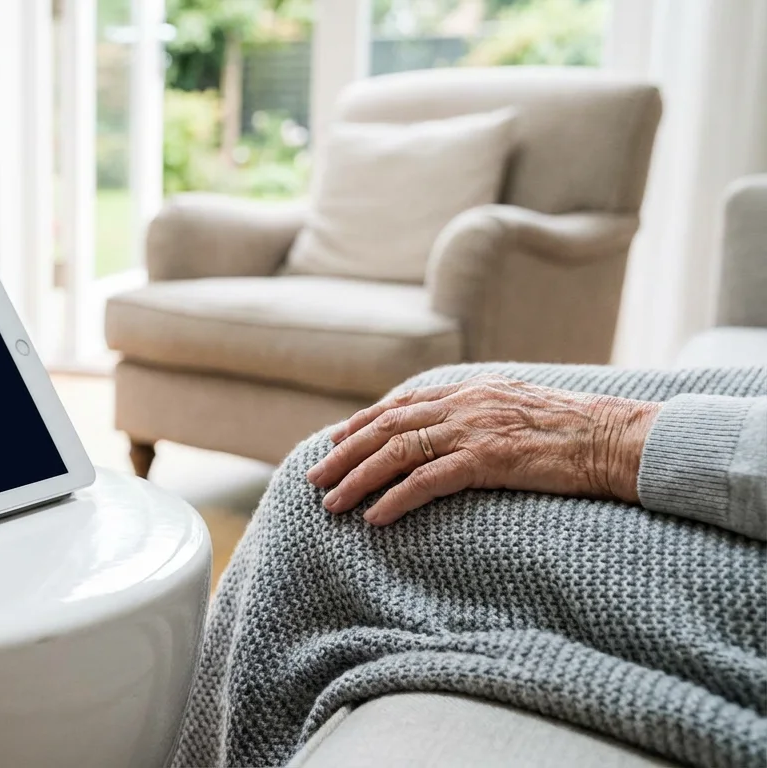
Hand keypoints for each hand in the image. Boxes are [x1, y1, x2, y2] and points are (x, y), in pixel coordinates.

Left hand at [305, 374, 661, 525]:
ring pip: (396, 452)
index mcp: (471, 390)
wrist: (618, 439)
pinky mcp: (488, 459)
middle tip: (314, 476)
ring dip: (358, 479)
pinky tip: (375, 518)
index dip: (362, 422)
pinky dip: (395, 498)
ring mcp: (474, 429)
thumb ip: (482, 413)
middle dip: (344, 453)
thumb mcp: (520, 409)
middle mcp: (464, 403)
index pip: (401, 403)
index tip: (334, 439)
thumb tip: (454, 431)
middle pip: (386, 427)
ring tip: (332, 503)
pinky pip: (428, 480)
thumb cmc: (576, 432)